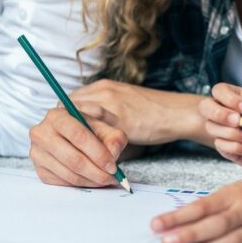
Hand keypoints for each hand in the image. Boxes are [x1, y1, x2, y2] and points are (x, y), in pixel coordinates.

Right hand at [29, 107, 126, 187]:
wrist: (72, 136)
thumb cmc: (88, 130)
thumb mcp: (104, 127)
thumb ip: (114, 137)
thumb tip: (113, 154)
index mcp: (57, 116)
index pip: (78, 135)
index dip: (98, 153)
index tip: (113, 165)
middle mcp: (41, 133)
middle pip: (73, 158)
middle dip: (97, 171)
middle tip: (112, 177)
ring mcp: (37, 153)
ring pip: (69, 174)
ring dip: (92, 180)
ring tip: (107, 180)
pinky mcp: (40, 170)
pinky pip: (63, 183)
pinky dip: (82, 184)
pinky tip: (94, 180)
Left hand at [70, 80, 198, 144]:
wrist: (177, 113)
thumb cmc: (152, 115)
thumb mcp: (123, 108)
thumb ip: (102, 118)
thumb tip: (83, 139)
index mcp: (103, 87)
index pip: (69, 102)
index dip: (64, 122)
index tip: (64, 137)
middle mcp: (103, 90)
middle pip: (66, 109)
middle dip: (63, 130)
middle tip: (66, 148)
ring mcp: (110, 102)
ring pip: (77, 119)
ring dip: (74, 139)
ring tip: (77, 155)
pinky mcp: (120, 117)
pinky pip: (94, 130)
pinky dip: (90, 144)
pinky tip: (94, 155)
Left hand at [151, 176, 241, 242]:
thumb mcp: (240, 190)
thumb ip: (215, 204)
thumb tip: (184, 216)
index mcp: (234, 193)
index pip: (201, 205)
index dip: (178, 215)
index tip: (156, 223)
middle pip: (212, 224)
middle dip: (187, 233)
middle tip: (163, 241)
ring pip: (227, 241)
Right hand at [200, 83, 241, 174]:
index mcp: (239, 99)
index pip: (220, 90)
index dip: (228, 98)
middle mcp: (229, 113)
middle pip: (205, 106)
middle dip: (219, 114)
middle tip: (239, 122)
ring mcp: (226, 131)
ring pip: (211, 128)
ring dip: (232, 134)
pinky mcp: (228, 148)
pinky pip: (220, 146)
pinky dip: (236, 148)